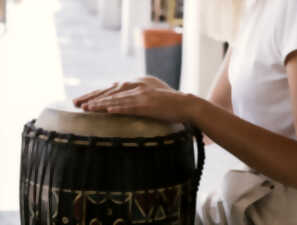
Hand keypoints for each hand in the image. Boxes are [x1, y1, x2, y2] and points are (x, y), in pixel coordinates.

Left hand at [78, 85, 195, 122]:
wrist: (185, 104)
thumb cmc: (168, 104)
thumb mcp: (151, 98)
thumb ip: (138, 99)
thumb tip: (126, 105)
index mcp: (136, 86)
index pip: (112, 90)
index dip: (97, 94)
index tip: (84, 100)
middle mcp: (137, 88)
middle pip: (110, 92)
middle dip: (92, 97)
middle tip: (77, 103)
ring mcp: (142, 95)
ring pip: (116, 99)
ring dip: (100, 103)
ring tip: (86, 108)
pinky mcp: (147, 105)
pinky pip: (129, 107)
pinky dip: (117, 108)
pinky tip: (106, 110)